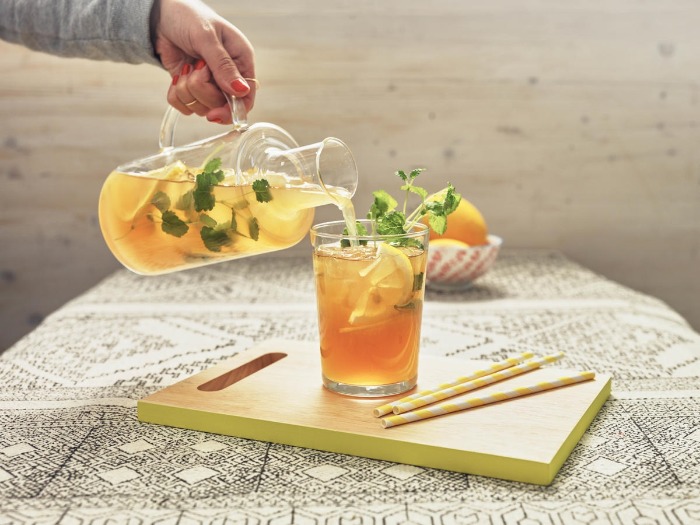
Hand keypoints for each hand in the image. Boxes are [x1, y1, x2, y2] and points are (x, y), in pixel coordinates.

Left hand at [151, 0, 256, 123]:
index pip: (246, 97)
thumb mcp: (206, 37)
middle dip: (201, 90)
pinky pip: (185, 106)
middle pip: (221, 105)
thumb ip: (223, 65)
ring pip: (201, 108)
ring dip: (187, 90)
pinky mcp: (192, 89)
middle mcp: (228, 76)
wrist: (161, 16)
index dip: (233, 110)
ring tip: (186, 68)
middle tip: (195, 67)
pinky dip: (177, 95)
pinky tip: (178, 76)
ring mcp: (210, 84)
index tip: (214, 114)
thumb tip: (242, 90)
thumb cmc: (189, 17)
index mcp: (241, 61)